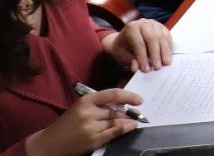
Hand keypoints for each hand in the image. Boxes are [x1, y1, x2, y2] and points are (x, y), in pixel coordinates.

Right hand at [24, 89, 141, 155]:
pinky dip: (125, 129)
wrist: (48, 144)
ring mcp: (91, 127)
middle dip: (128, 112)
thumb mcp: (80, 108)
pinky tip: (131, 126)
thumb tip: (123, 104)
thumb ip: (99, 105)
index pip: (113, 94)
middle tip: (137, 112)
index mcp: (85, 101)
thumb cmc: (66, 124)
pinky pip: (114, 132)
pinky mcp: (93, 140)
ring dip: (128, 121)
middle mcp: (88, 112)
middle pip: (116, 110)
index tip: (139, 100)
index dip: (129, 96)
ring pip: (116, 121)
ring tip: (135, 120)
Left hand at [103, 19, 172, 73]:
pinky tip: (168, 56)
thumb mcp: (122, 55)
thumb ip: (129, 60)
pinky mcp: (162, 27)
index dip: (142, 57)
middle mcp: (144, 23)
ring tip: (165, 63)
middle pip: (152, 38)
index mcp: (131, 28)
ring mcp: (155, 24)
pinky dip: (169, 47)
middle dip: (156, 54)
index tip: (145, 69)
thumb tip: (136, 67)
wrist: (126, 39)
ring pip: (162, 37)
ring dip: (165, 51)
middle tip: (157, 67)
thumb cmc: (124, 48)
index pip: (139, 43)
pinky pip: (168, 37)